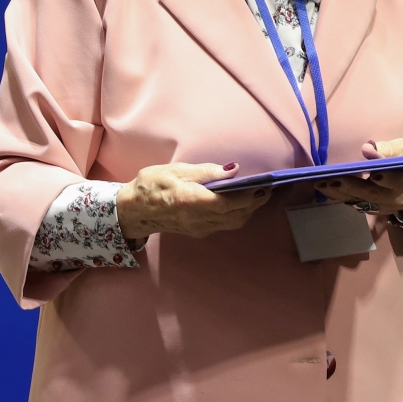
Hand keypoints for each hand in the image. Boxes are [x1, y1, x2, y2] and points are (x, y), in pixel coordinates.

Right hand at [117, 162, 269, 240]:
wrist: (133, 210)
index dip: (250, 196)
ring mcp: (199, 228)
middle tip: (269, 188)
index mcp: (192, 201)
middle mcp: (198, 219)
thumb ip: (206, 172)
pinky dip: (238, 214)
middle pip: (237, 216)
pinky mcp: (198, 231)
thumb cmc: (151, 185)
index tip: (265, 184)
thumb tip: (233, 170)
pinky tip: (242, 202)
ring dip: (249, 210)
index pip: (230, 203)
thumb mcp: (176, 171)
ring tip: (260, 194)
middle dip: (256, 203)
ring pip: (233, 223)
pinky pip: (225, 224)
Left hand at [317, 139, 402, 212]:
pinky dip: (340, 196)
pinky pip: (355, 204)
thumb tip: (367, 148)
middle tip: (331, 179)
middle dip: (351, 186)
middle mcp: (395, 198)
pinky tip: (325, 188)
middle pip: (372, 194)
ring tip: (320, 183)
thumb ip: (388, 149)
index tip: (374, 173)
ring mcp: (383, 207)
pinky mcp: (373, 210)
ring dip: (339, 193)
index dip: (386, 177)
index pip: (398, 180)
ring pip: (360, 202)